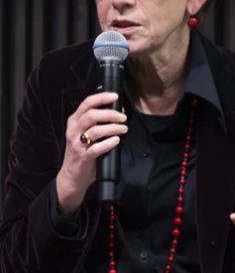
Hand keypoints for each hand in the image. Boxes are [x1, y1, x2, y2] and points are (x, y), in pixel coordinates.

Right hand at [56, 92, 127, 215]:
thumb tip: (119, 111)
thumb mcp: (88, 133)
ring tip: (123, 129)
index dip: (102, 97)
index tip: (116, 96)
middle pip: (92, 115)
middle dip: (111, 114)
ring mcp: (76, 143)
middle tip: (123, 118)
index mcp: (74, 121)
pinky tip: (116, 140)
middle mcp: (73, 130)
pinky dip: (109, 143)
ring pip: (95, 130)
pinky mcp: (82, 156)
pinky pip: (97, 148)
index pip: (87, 103)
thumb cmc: (84, 152)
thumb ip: (99, 122)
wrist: (73, 175)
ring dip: (113, 128)